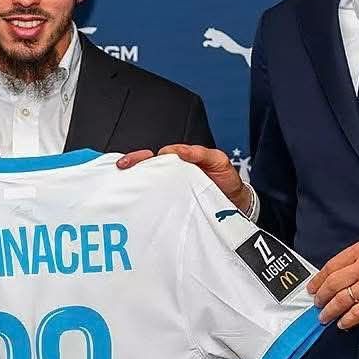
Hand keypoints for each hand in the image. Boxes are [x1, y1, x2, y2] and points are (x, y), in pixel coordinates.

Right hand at [120, 143, 250, 210]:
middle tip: (123, 167)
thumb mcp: (217, 160)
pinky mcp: (172, 207)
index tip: (138, 160)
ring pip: (147, 184)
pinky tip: (134, 202)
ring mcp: (170, 191)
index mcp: (179, 162)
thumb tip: (178, 150)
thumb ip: (200, 153)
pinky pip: (155, 202)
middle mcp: (171, 175)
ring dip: (134, 184)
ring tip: (123, 185)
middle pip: (145, 168)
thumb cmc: (225, 180)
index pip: (156, 155)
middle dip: (131, 166)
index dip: (142, 156)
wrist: (236, 205)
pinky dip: (142, 201)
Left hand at [308, 241, 358, 328]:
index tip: (312, 287)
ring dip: (330, 310)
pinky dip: (347, 320)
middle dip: (321, 296)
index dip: (318, 279)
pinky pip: (358, 312)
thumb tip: (333, 278)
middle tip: (316, 303)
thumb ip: (355, 262)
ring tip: (324, 316)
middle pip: (334, 283)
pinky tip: (342, 323)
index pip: (332, 265)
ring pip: (343, 299)